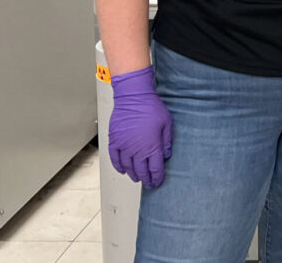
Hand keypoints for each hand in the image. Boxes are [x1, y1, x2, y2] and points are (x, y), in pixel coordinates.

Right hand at [108, 66, 172, 187]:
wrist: (133, 97)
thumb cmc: (151, 107)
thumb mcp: (167, 124)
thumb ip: (166, 141)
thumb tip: (166, 155)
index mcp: (152, 147)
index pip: (155, 169)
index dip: (157, 178)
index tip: (158, 182)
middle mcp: (137, 150)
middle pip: (141, 171)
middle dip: (146, 179)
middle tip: (149, 184)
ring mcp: (124, 147)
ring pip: (128, 167)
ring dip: (133, 174)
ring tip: (137, 178)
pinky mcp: (115, 141)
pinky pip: (115, 159)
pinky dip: (118, 166)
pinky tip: (122, 170)